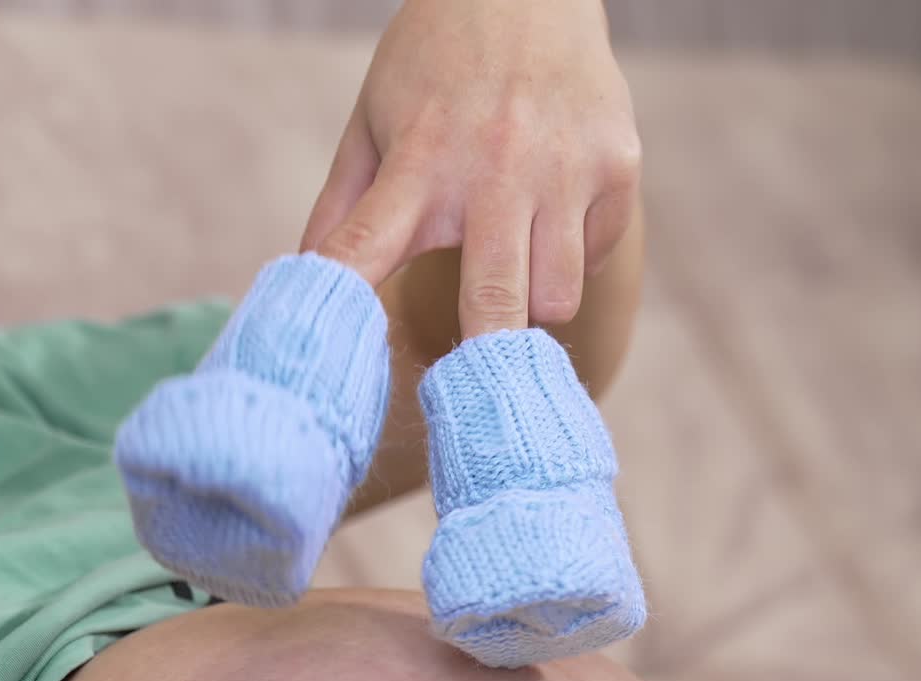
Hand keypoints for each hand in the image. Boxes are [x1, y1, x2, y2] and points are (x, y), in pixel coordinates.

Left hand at [301, 0, 640, 335]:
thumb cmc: (439, 65)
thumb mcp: (374, 120)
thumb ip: (344, 209)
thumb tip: (305, 286)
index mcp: (421, 161)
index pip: (366, 248)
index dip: (348, 305)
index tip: (338, 358)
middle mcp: (496, 168)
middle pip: (493, 304)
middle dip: (483, 355)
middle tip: (475, 375)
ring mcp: (564, 169)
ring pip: (555, 299)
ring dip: (532, 300)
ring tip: (516, 263)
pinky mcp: (616, 168)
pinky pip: (592, 259)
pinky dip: (572, 255)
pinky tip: (556, 213)